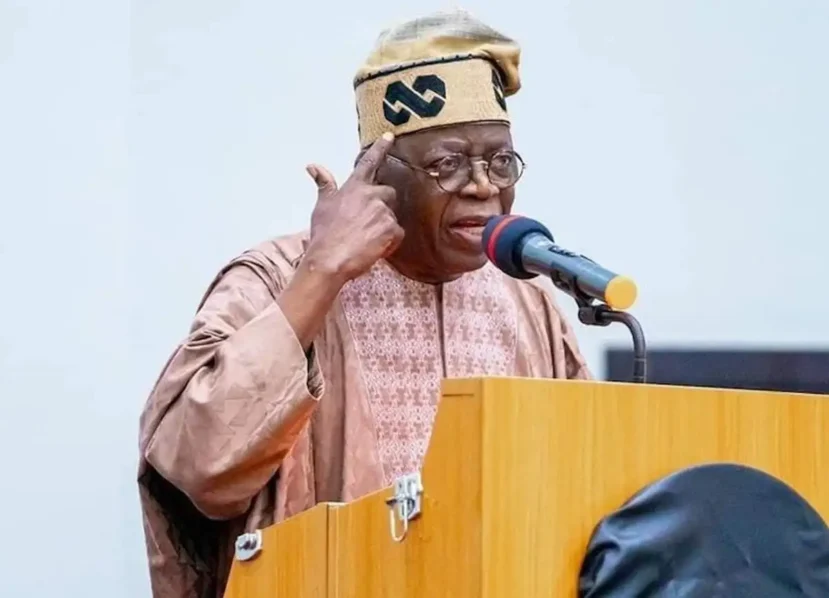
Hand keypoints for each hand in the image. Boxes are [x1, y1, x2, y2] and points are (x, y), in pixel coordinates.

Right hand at [303, 132, 403, 282]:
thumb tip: (313, 166)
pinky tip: (374, 247)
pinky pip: (397, 234)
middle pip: (388, 193)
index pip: (369, 162)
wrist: (331, 259)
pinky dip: (389, 242)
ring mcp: (383, 211)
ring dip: (383, 226)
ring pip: (392, 216)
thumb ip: (324, 184)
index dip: (380, 148)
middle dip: (383, 205)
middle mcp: (371, 195)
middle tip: (368, 222)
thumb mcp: (322, 206)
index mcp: (354, 187)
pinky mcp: (392, 229)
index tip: (390, 136)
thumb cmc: (324, 234)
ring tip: (366, 238)